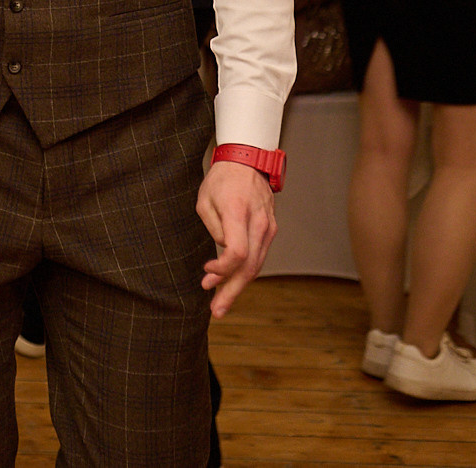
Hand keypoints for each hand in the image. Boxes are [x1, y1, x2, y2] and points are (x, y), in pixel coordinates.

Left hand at [196, 158, 275, 318]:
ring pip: (256, 265)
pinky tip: (231, 283)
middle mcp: (259, 224)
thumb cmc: (221, 180)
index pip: (238, 253)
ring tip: (221, 303)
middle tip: (217, 311)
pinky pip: (258, 256)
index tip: (206, 273)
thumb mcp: (205, 200)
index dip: (222, 269)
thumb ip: (213, 228)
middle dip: (232, 291)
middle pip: (249, 266)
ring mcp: (268, 228)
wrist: (247, 162)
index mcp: (239, 213)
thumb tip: (222, 256)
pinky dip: (245, 272)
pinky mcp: (270, 230)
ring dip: (238, 286)